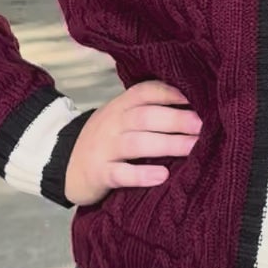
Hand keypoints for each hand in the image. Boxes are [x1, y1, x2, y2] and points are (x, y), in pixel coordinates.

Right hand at [64, 81, 201, 206]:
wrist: (64, 163)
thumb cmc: (106, 139)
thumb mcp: (121, 117)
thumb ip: (148, 110)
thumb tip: (193, 107)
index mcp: (121, 106)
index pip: (146, 91)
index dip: (171, 93)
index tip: (198, 98)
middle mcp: (113, 123)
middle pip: (145, 117)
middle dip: (177, 120)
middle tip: (203, 126)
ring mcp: (104, 148)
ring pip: (136, 143)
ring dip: (167, 144)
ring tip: (193, 148)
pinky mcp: (99, 174)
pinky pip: (120, 173)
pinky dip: (141, 175)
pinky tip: (162, 176)